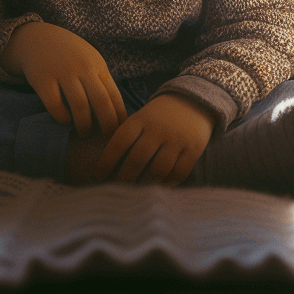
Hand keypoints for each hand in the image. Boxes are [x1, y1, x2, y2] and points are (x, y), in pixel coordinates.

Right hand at [0, 21, 125, 137]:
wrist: (37, 37)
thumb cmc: (68, 55)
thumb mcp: (89, 61)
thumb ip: (101, 81)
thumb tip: (117, 112)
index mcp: (98, 65)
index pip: (114, 95)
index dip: (120, 116)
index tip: (121, 132)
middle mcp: (83, 68)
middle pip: (101, 101)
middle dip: (107, 125)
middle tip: (107, 140)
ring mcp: (63, 72)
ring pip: (80, 104)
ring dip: (84, 124)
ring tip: (84, 132)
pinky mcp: (43, 78)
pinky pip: (55, 103)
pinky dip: (62, 117)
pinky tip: (64, 121)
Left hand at [98, 92, 216, 184]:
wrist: (194, 100)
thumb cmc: (159, 116)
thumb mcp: (141, 118)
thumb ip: (127, 137)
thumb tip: (106, 166)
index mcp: (141, 119)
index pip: (119, 142)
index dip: (107, 161)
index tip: (99, 175)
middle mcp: (159, 129)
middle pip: (137, 159)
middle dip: (124, 178)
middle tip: (117, 189)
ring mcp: (178, 139)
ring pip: (158, 169)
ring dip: (145, 184)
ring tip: (136, 192)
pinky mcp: (194, 149)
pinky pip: (178, 173)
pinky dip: (167, 183)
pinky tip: (159, 187)